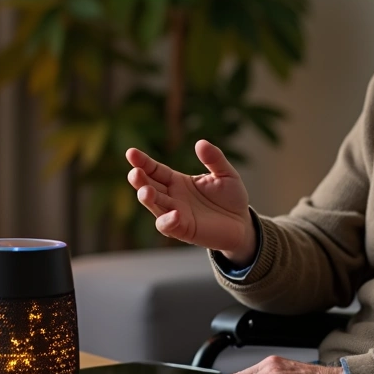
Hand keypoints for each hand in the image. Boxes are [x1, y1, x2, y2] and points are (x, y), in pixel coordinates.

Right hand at [125, 140, 256, 264]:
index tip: (131, 153)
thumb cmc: (230, 197)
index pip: (155, 170)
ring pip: (155, 206)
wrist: (242, 223)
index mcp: (177, 181)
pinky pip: (169, 226)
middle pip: (149, 186)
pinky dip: (168, 221)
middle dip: (139, 180)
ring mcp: (175, 214)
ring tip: (146, 192)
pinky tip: (175, 214)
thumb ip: (214, 159)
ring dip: (148, 199)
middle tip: (135, 172)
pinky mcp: (184, 230)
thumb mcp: (225, 173)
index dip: (143, 161)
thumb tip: (200, 143)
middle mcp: (172, 197)